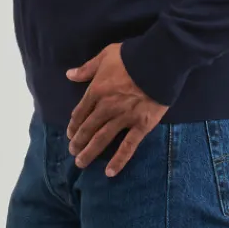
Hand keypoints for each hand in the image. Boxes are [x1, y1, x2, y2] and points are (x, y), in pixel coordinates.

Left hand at [65, 43, 168, 176]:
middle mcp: (106, 108)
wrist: (159, 61)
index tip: (70, 133)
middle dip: (78, 142)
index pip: (80, 112)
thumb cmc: (132, 56)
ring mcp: (123, 118)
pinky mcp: (141, 126)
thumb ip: (87, 68)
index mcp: (96, 91)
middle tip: (73, 152)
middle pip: (88, 128)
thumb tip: (69, 75)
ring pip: (102, 139)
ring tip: (81, 163)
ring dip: (90, 152)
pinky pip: (128, 146)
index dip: (74, 125)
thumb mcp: (105, 56)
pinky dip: (118, 160)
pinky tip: (109, 172)